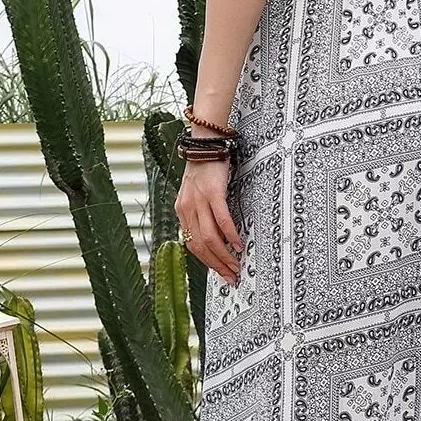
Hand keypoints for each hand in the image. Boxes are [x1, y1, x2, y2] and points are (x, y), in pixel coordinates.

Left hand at [175, 156, 243, 285]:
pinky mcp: (212, 192)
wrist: (204, 145)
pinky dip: (230, 234)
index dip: (208, 263)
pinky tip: (238, 244)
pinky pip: (221, 219)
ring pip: (210, 237)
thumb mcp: (196, 195)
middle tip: (232, 275)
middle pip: (201, 246)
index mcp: (182, 212)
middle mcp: (187, 209)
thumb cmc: (204, 170)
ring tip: (236, 264)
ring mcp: (199, 201)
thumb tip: (215, 237)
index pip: (193, 246)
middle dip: (217, 265)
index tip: (222, 273)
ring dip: (224, 255)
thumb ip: (200, 214)